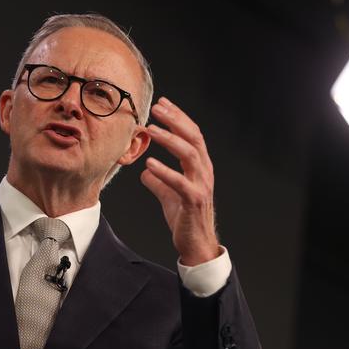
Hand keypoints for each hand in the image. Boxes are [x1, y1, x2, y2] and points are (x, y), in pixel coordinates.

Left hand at [140, 97, 219, 265]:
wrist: (196, 244)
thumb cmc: (185, 218)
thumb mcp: (169, 195)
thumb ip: (159, 181)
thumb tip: (145, 172)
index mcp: (199, 167)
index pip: (192, 134)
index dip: (178, 117)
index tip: (163, 103)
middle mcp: (204, 172)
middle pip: (193, 138)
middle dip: (175, 120)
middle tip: (157, 108)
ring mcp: (201, 186)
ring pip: (190, 155)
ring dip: (170, 140)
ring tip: (151, 129)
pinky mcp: (193, 201)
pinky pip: (180, 183)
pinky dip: (165, 171)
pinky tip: (149, 164)